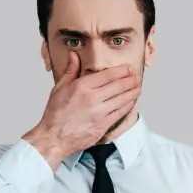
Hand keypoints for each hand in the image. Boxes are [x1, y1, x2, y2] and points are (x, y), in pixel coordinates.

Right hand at [22, 51, 140, 168]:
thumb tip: (74, 55)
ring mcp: (100, 113)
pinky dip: (128, 105)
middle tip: (136, 76)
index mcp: (82, 87)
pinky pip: (120, 113)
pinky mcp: (103, 125)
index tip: (128, 68)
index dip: (122, 71)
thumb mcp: (59, 88)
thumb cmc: (55, 115)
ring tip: (138, 87)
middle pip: (119, 86)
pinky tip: (131, 101)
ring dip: (133, 92)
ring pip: (122, 99)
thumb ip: (70, 71)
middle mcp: (93, 98)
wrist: (54, 137)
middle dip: (130, 80)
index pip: (108, 75)